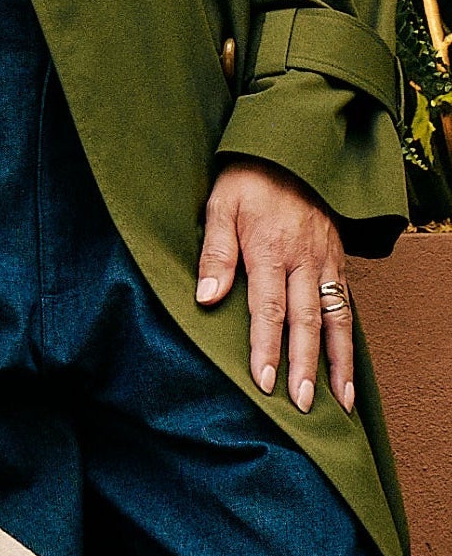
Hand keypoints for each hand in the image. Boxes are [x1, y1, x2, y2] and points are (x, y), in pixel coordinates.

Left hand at [196, 156, 353, 414]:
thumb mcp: (220, 206)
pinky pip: (346, 305)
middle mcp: (303, 259)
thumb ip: (214, 253)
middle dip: (305, 366)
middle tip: (303, 406)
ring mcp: (325, 261)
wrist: (290, 150)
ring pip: (335, 319)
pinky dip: (349, 339)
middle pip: (306, 321)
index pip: (268, 308)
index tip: (264, 383)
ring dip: (337, 362)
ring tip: (340, 402)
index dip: (267, 347)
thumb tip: (206, 299)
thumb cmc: (247, 180)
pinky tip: (347, 367)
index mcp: (269, 247)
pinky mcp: (337, 261)